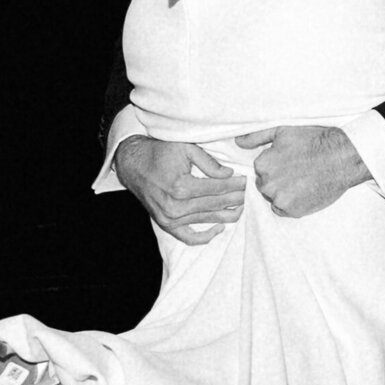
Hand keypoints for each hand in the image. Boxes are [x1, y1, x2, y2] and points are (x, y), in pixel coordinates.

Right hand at [113, 136, 245, 242]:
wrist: (133, 164)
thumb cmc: (159, 152)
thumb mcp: (185, 147)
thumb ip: (208, 161)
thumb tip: (228, 174)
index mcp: (181, 186)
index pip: (218, 188)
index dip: (235, 185)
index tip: (247, 180)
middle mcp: (176, 206)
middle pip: (216, 204)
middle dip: (236, 198)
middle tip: (250, 193)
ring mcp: (170, 218)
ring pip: (207, 220)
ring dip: (227, 214)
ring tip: (242, 207)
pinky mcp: (166, 224)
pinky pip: (189, 237)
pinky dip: (205, 236)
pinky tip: (220, 228)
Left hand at [234, 124, 369, 216]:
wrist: (342, 157)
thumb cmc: (314, 141)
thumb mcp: (282, 131)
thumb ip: (256, 136)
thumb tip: (238, 142)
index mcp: (262, 165)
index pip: (261, 171)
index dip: (276, 166)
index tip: (291, 162)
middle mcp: (267, 184)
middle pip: (265, 186)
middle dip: (278, 181)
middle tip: (298, 172)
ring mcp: (280, 199)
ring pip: (274, 198)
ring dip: (284, 193)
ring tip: (303, 182)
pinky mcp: (293, 211)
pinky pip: (284, 210)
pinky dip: (293, 204)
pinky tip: (305, 192)